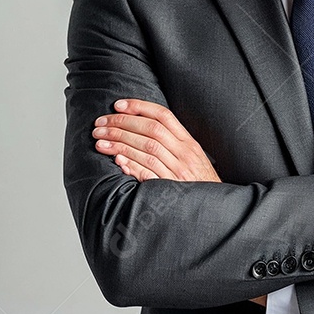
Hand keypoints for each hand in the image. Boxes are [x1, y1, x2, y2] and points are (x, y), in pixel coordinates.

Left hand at [91, 98, 220, 182]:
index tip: (117, 105)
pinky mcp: (171, 189)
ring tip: (100, 141)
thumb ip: (172, 143)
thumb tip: (141, 128)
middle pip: (151, 130)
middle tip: (100, 124)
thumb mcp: (192, 158)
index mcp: (189, 143)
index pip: (163, 116)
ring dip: (120, 143)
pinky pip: (149, 174)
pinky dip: (132, 165)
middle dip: (122, 124)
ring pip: (147, 149)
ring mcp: (178, 172)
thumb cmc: (199, 183)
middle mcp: (185, 154)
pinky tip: (117, 160)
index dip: (139, 107)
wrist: (214, 208)